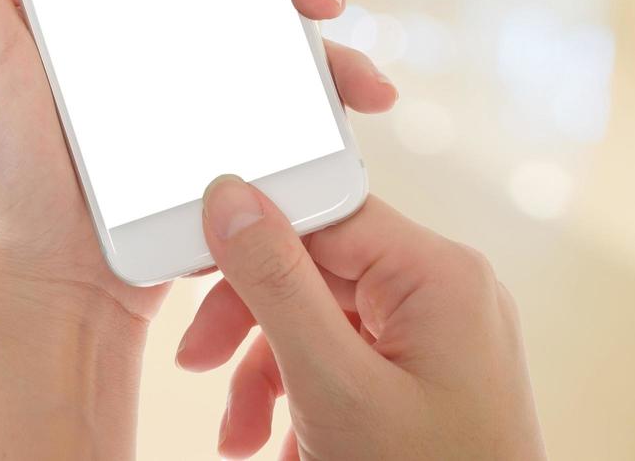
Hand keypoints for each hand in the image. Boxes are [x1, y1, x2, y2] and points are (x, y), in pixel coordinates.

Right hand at [179, 179, 544, 458]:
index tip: (192, 264)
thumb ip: (277, 283)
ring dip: (261, 372)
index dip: (248, 236)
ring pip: (313, 319)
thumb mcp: (332, 384)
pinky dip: (296, 396)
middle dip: (246, 323)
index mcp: (438, 276)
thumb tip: (231, 199)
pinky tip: (277, 441)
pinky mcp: (421, 377)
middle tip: (198, 359)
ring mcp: (434, 339)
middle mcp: (443, 294)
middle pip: (309, 269)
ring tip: (240, 430)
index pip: (321, 212)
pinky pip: (338, 357)